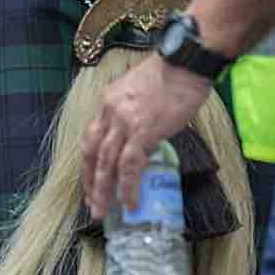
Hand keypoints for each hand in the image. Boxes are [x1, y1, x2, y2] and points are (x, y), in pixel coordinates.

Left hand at [83, 52, 213, 220]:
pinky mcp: (143, 132)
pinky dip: (127, 187)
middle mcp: (110, 111)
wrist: (185, 62)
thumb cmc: (172, 75)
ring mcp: (124, 122)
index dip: (88, 162)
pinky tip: (130, 202)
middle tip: (93, 205)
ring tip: (103, 211)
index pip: (91, 137)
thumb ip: (134, 114)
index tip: (90, 181)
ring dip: (103, 190)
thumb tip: (141, 139)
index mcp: (108, 101)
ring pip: (105, 163)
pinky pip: (129, 166)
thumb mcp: (140, 92)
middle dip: (90, 182)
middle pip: (92, 153)